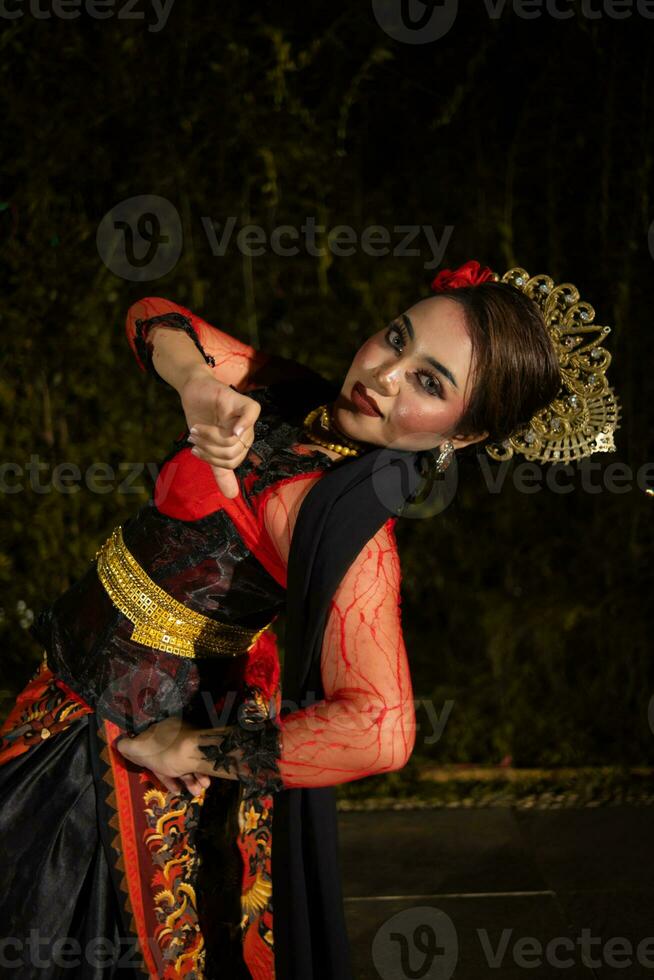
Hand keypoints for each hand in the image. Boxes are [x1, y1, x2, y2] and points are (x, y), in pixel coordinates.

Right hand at [114, 716, 214, 796]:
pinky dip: (200, 774)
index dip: (157, 769)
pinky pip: (200, 761)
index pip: (156, 751)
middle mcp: (178, 734)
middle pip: (173, 759)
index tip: (165, 782)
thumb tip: (119, 743)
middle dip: (178, 778)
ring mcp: (193, 741)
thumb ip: (127, 746)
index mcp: (162, 730)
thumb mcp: (139, 748)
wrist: (196, 753)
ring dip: (191, 780)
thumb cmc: (166, 753)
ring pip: (188, 762)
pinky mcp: (205, 747)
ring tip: (197, 790)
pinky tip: (203, 783)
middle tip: (183, 791)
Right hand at [178, 367, 260, 498]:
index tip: (195, 450)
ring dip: (209, 436)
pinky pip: (251, 415)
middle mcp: (246, 433)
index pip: (230, 464)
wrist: (193, 392)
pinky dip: (243, 425)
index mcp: (240, 445)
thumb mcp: (208, 449)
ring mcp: (245, 418)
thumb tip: (232, 496)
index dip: (211, 459)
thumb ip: (220, 471)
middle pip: (230, 454)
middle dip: (208, 448)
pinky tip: (232, 429)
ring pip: (232, 440)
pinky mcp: (242, 402)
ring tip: (195, 429)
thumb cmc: (202, 418)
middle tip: (193, 437)